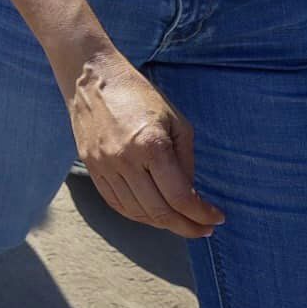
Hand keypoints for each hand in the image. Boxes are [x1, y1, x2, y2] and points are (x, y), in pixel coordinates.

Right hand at [64, 49, 223, 238]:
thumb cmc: (140, 95)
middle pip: (159, 212)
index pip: (180, 197)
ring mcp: (104, 166)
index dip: (202, 215)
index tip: (216, 218)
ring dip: (163, 224)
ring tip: (180, 222)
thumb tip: (190, 195)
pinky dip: (137, 215)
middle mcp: (125, 159)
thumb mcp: (176, 122)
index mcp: (151, 145)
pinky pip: (116, 203)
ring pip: (137, 212)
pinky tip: (153, 214)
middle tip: (203, 229)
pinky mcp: (91, 167)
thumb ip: (185, 161)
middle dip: (187, 226)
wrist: (91, 78)